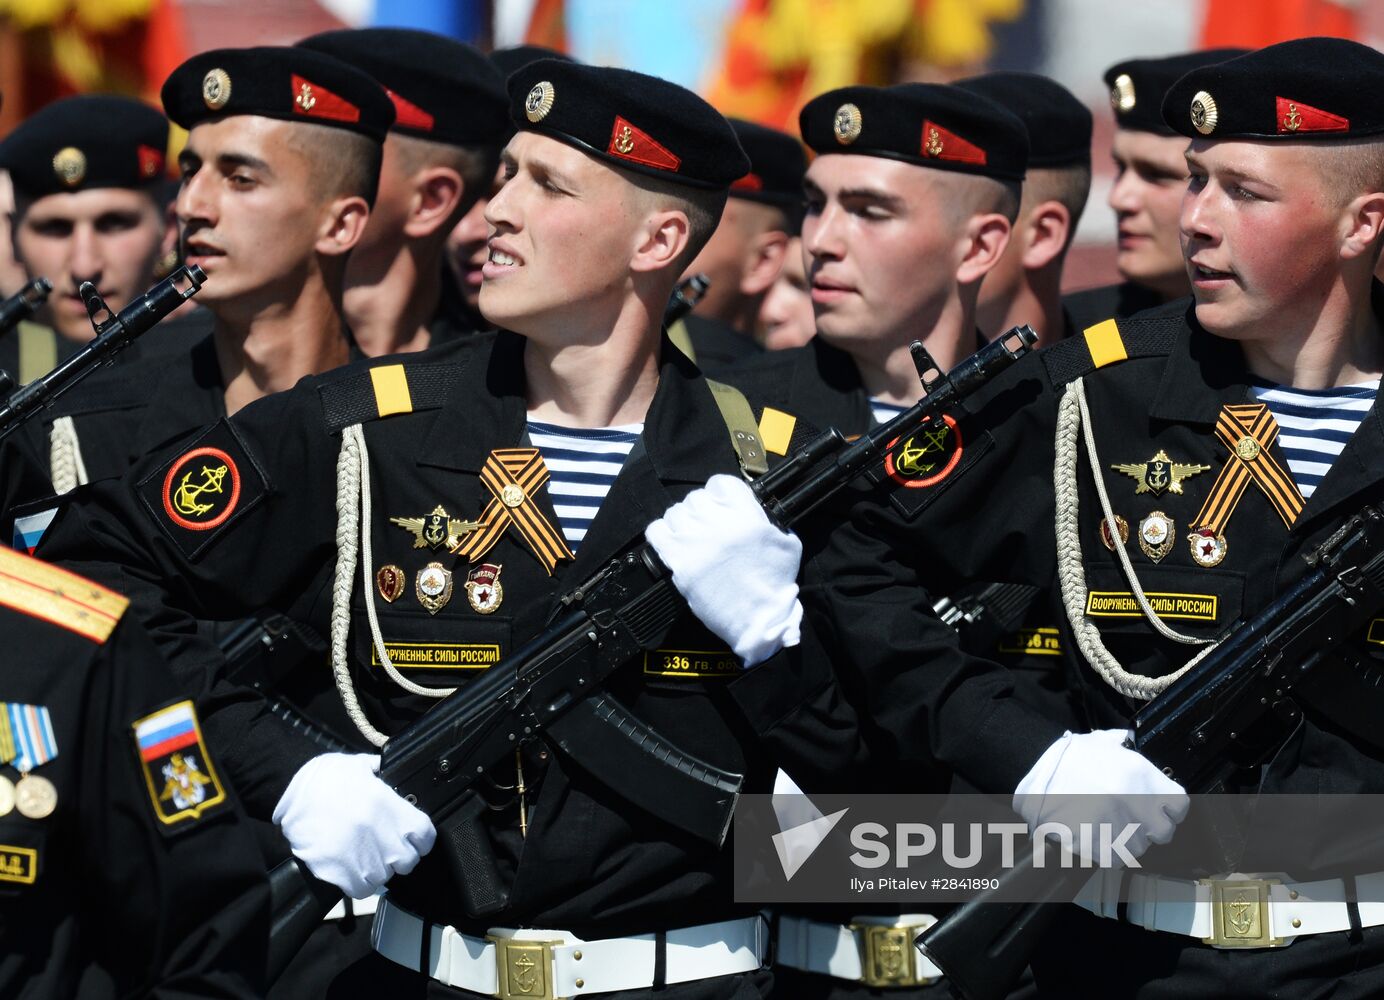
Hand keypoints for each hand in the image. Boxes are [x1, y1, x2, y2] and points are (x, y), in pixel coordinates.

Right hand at [272, 752, 435, 897]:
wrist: (288, 793)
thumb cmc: (324, 778)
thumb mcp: (360, 766)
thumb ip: (382, 774)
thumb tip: (394, 774)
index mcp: (390, 807)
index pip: (425, 836)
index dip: (420, 839)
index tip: (412, 838)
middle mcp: (380, 835)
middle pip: (408, 861)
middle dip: (399, 856)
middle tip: (384, 846)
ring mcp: (361, 857)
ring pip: (385, 878)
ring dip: (378, 870)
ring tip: (364, 855)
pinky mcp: (339, 873)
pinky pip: (361, 890)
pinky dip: (359, 883)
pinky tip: (351, 868)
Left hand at [646, 474, 802, 666]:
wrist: (759, 619)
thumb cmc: (774, 584)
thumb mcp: (786, 542)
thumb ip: (766, 520)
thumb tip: (749, 507)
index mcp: (746, 516)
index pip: (720, 482)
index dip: (721, 493)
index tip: (723, 504)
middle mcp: (718, 524)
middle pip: (696, 497)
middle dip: (702, 509)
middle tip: (708, 525)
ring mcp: (695, 542)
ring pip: (675, 512)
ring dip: (683, 522)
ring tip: (692, 536)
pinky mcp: (678, 561)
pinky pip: (656, 531)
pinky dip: (662, 533)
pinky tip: (674, 542)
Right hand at [1013, 729, 1187, 863]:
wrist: (1033, 784)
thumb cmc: (1065, 760)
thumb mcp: (1100, 743)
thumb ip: (1124, 747)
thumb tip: (1135, 747)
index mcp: (1140, 776)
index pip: (1178, 806)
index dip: (1169, 808)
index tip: (1158, 806)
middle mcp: (1136, 804)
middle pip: (1162, 831)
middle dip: (1149, 827)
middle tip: (1130, 817)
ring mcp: (1121, 829)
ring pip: (1140, 848)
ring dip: (1128, 840)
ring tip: (1106, 825)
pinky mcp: (1102, 849)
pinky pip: (1117, 860)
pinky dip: (1109, 852)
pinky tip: (1095, 836)